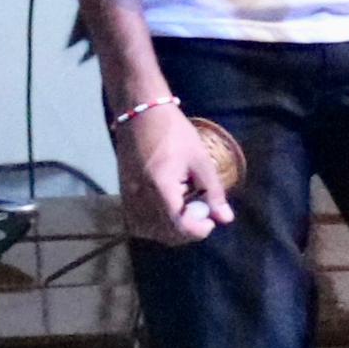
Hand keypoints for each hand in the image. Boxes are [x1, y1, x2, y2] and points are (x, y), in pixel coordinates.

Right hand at [113, 98, 238, 247]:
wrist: (140, 114)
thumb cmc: (174, 132)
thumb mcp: (200, 159)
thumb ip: (213, 191)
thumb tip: (225, 218)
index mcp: (161, 186)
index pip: (178, 225)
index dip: (198, 230)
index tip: (210, 221)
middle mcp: (140, 196)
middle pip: (164, 233)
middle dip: (186, 232)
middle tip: (200, 215)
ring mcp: (128, 196)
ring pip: (148, 231)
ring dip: (169, 231)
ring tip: (184, 212)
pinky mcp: (123, 194)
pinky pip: (136, 222)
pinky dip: (153, 226)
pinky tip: (166, 213)